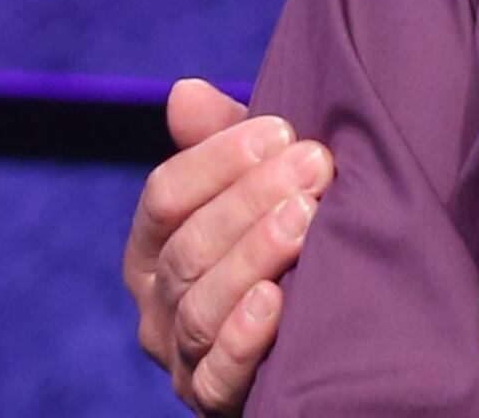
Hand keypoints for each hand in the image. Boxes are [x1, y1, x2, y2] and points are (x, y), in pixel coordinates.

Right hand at [124, 78, 330, 413]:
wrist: (322, 337)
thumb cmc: (284, 240)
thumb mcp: (259, 186)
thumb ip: (224, 142)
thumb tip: (185, 91)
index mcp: (155, 248)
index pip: (165, 197)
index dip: (216, 160)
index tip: (280, 129)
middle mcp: (157, 304)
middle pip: (187, 249)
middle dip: (249, 201)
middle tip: (313, 166)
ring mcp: (183, 357)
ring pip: (200, 308)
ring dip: (253, 258)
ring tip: (304, 219)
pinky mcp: (216, 400)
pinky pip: (219, 376)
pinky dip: (244, 340)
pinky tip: (277, 302)